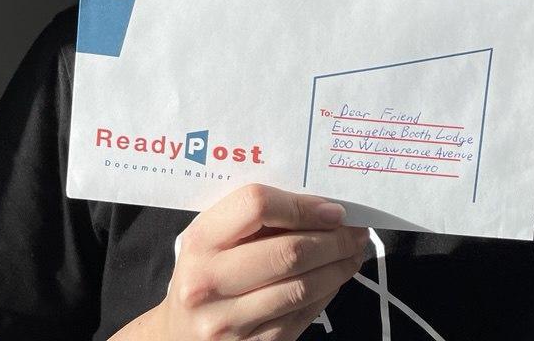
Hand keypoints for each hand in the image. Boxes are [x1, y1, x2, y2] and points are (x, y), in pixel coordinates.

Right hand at [145, 183, 367, 340]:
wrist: (178, 336)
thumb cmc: (204, 273)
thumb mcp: (212, 238)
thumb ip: (253, 219)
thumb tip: (322, 207)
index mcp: (200, 241)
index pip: (256, 206)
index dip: (302, 206)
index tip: (333, 210)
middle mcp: (208, 283)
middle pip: (288, 252)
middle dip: (333, 240)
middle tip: (356, 232)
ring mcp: (228, 323)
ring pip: (301, 288)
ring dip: (338, 267)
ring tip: (353, 253)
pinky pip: (300, 317)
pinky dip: (327, 294)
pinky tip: (335, 279)